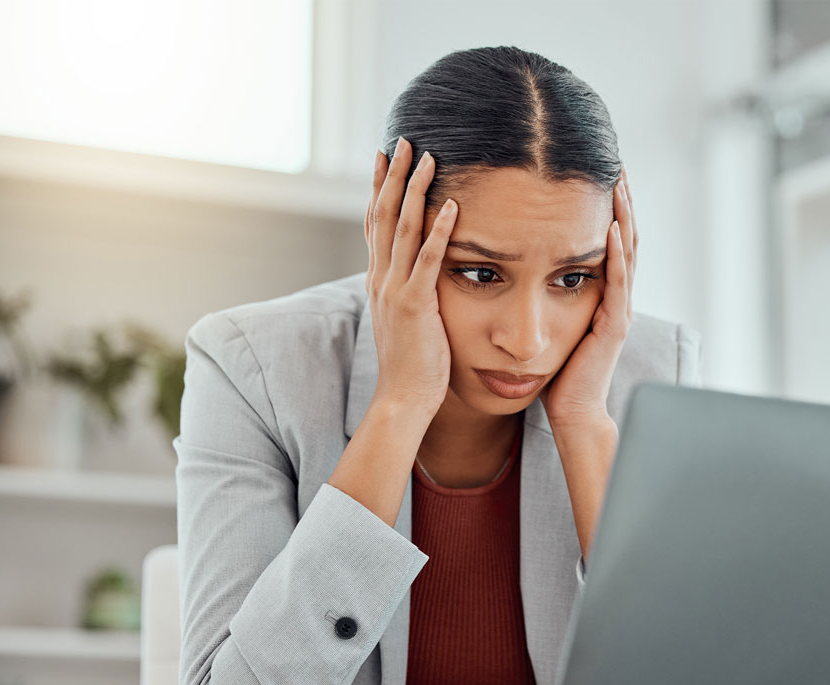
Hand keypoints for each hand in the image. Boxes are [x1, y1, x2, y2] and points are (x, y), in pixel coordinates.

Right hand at [364, 136, 457, 417]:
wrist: (403, 399)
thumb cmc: (414, 364)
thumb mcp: (408, 320)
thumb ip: (412, 292)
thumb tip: (420, 277)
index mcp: (380, 281)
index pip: (376, 224)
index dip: (380, 188)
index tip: (387, 157)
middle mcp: (381, 279)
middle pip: (383, 215)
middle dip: (395, 175)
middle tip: (406, 140)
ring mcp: (395, 291)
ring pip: (402, 228)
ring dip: (415, 190)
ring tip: (429, 157)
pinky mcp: (414, 305)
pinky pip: (427, 260)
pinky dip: (439, 231)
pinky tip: (453, 205)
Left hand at [540, 167, 637, 432]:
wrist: (573, 412)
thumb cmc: (558, 374)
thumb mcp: (552, 325)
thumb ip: (548, 297)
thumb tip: (524, 270)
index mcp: (601, 295)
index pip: (608, 242)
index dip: (608, 208)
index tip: (599, 175)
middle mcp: (616, 298)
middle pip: (624, 238)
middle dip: (621, 201)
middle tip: (617, 165)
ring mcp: (618, 310)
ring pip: (626, 253)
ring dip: (623, 217)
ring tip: (619, 184)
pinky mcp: (613, 325)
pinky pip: (617, 282)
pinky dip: (615, 254)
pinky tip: (610, 229)